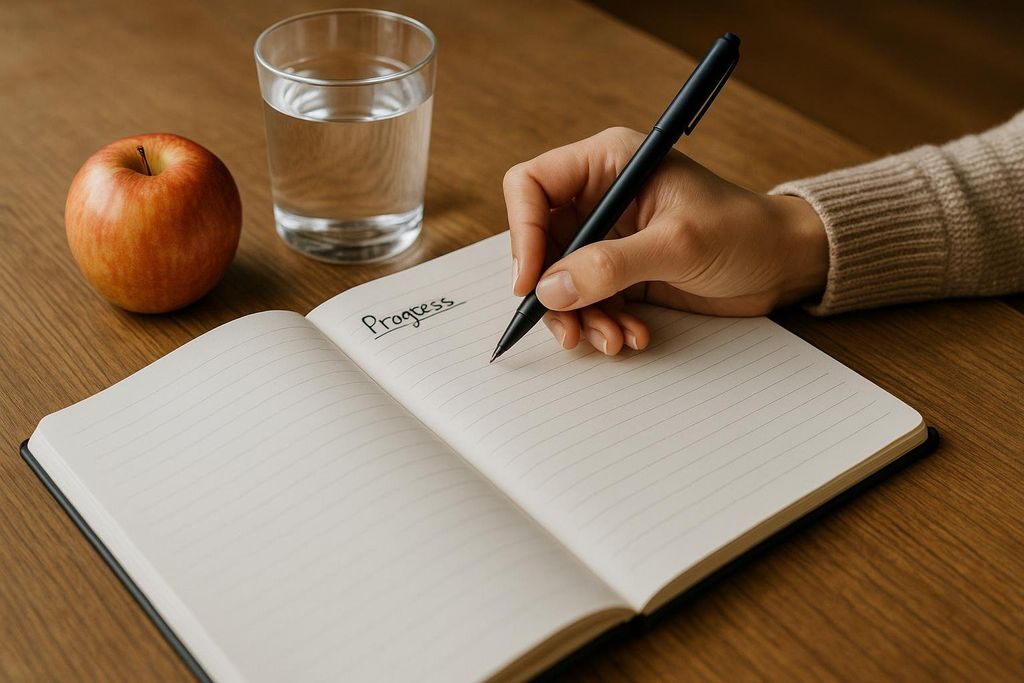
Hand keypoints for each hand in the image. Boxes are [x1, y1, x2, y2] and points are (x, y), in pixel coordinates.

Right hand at [503, 127, 828, 354]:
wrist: (783, 263)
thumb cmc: (744, 231)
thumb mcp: (677, 244)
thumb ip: (611, 265)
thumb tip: (551, 289)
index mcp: (608, 164)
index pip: (532, 186)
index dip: (523, 232)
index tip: (530, 281)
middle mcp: (600, 198)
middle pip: (539, 242)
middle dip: (552, 290)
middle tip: (569, 327)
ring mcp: (608, 238)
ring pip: (559, 280)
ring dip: (579, 317)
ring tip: (612, 338)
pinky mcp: (620, 272)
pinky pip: (587, 302)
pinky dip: (602, 324)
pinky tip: (632, 336)